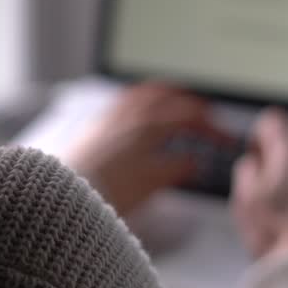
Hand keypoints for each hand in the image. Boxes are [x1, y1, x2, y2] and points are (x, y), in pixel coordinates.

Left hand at [64, 83, 223, 215]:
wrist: (64, 195)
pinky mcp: (96, 125)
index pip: (190, 117)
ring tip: (177, 101)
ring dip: (167, 94)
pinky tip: (140, 109)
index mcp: (148, 126)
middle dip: (192, 104)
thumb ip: (176, 169)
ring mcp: (111, 117)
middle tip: (206, 114)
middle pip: (169, 97)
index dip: (212, 128)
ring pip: (145, 92)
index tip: (224, 139)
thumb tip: (193, 163)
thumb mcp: (150, 184)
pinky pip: (124, 99)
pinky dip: (141, 99)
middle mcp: (129, 114)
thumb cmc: (104, 191)